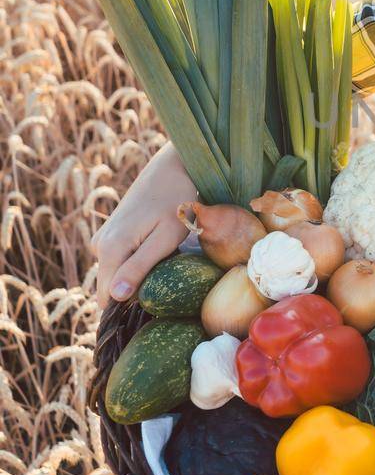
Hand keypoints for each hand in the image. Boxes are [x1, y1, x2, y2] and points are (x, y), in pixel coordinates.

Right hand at [90, 142, 196, 310]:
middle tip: (165, 276)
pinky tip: (155, 250)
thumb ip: (139, 267)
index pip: (107, 296)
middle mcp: (99, 244)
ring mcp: (102, 237)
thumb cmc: (176, 203)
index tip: (155, 301)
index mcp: (110, 248)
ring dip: (137, 275)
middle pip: (110, 286)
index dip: (129, 306)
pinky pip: (119, 260)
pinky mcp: (110, 233)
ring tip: (164, 259)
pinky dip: (136, 262)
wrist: (173, 168)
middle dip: (134, 290)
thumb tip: (114, 296)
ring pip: (116, 273)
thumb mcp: (164, 239)